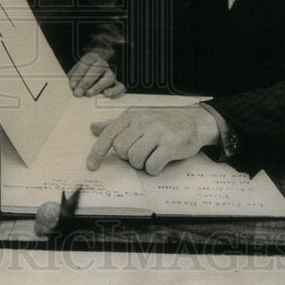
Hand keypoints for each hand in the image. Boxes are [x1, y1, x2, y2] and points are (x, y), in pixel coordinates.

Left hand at [68, 52, 124, 96]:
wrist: (87, 81)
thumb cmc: (78, 78)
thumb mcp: (73, 75)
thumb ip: (72, 79)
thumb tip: (73, 87)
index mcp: (91, 58)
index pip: (86, 63)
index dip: (79, 74)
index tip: (72, 86)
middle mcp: (102, 64)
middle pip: (97, 69)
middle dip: (86, 82)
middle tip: (77, 93)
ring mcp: (111, 74)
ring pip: (109, 77)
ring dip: (98, 86)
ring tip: (88, 94)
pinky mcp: (117, 84)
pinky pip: (120, 87)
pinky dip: (114, 91)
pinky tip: (106, 95)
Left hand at [86, 107, 218, 174]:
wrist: (193, 121)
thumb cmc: (161, 123)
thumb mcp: (137, 118)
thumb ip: (115, 125)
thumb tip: (93, 128)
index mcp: (131, 115)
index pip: (108, 135)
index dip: (97, 152)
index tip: (91, 167)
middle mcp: (142, 121)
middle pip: (121, 149)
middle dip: (127, 157)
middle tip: (140, 152)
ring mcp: (157, 132)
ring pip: (134, 158)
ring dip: (140, 164)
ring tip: (149, 157)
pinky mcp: (170, 145)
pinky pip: (152, 166)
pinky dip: (153, 169)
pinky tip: (159, 162)